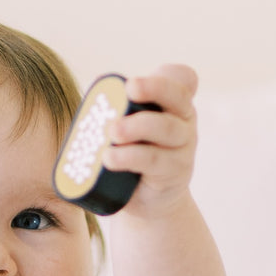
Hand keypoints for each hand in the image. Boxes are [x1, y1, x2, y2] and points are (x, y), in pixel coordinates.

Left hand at [102, 64, 199, 217]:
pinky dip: (129, 157)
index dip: (166, 76)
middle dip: (152, 88)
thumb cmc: (135, 154)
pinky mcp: (174, 172)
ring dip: (136, 126)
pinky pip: (154, 160)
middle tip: (128, 89)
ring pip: (165, 129)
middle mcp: (184, 120)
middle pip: (177, 97)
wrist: (148, 199)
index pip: (183, 78)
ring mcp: (183, 147)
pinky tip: (109, 158)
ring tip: (111, 132)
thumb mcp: (131, 127)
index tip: (135, 81)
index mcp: (173, 102)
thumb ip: (118, 107)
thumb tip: (92, 91)